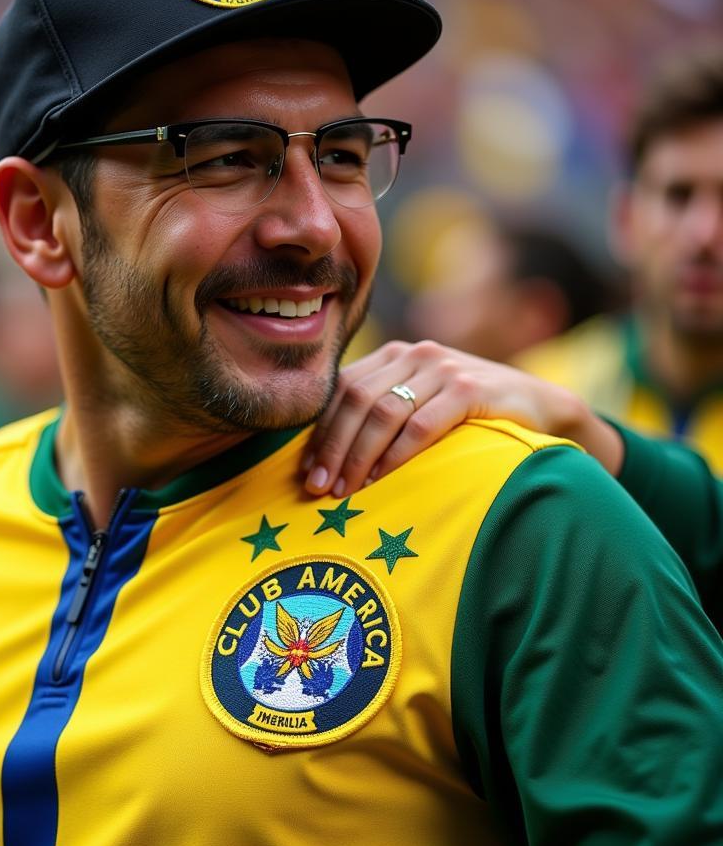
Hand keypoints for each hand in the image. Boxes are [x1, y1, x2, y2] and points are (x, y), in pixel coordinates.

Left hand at [303, 340, 623, 495]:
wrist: (540, 407)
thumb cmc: (469, 416)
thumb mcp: (419, 404)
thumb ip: (380, 414)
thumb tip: (324, 456)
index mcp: (392, 355)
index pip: (341, 390)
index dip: (319, 432)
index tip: (305, 471)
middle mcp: (413, 354)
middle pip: (355, 400)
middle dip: (332, 448)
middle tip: (317, 488)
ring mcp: (441, 368)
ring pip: (383, 413)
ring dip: (358, 456)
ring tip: (345, 491)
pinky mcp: (468, 389)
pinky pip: (420, 426)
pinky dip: (396, 456)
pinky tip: (382, 481)